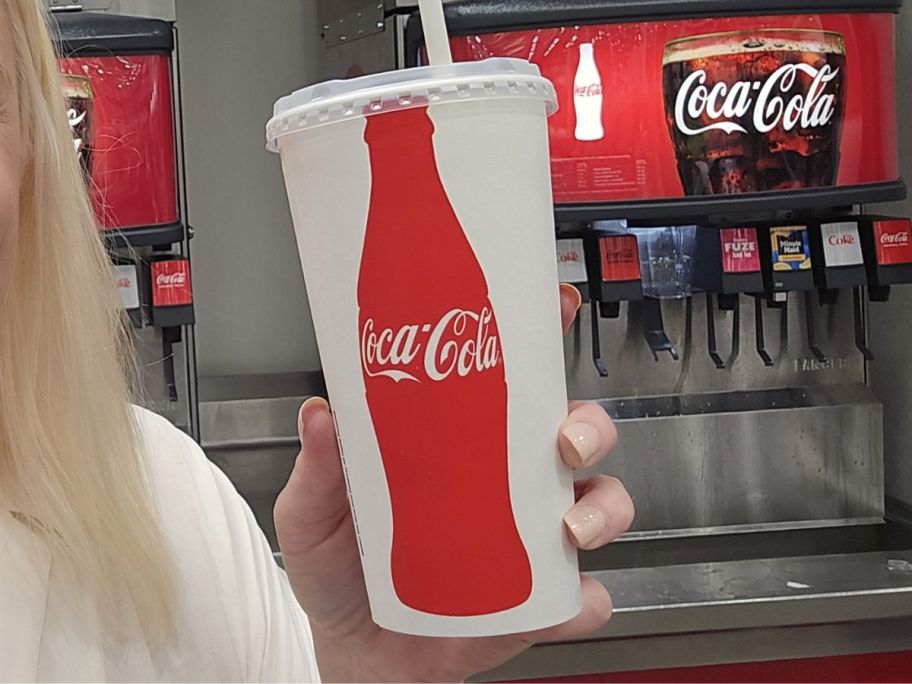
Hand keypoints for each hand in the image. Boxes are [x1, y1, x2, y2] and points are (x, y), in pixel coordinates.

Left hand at [275, 284, 633, 682]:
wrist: (356, 653)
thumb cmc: (342, 572)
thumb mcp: (315, 514)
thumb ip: (319, 469)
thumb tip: (320, 412)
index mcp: (468, 445)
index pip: (517, 380)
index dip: (545, 336)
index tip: (555, 305)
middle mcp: (512, 482)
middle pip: (580, 433)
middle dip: (589, 428)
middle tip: (563, 443)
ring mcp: (532, 541)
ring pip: (604, 503)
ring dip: (603, 510)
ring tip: (567, 530)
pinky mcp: (539, 602)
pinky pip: (586, 598)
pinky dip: (585, 601)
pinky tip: (558, 604)